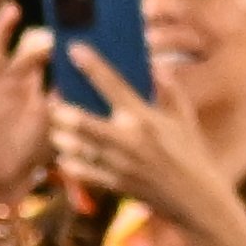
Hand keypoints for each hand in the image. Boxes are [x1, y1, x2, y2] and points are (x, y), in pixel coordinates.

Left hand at [51, 50, 245, 245]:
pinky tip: (63, 154)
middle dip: (62, 109)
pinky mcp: (113, 185)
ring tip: (54, 127)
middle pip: (82, 121)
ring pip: (76, 148)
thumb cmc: (188, 149)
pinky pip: (82, 173)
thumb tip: (151, 62)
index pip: (113, 84)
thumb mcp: (182, 113)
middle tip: (52, 99)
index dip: (91, 65)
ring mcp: (118, 165)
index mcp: (145, 116)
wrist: (193, 196)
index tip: (73, 49)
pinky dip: (69, 163)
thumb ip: (166, 86)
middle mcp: (128, 139)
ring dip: (61, 137)